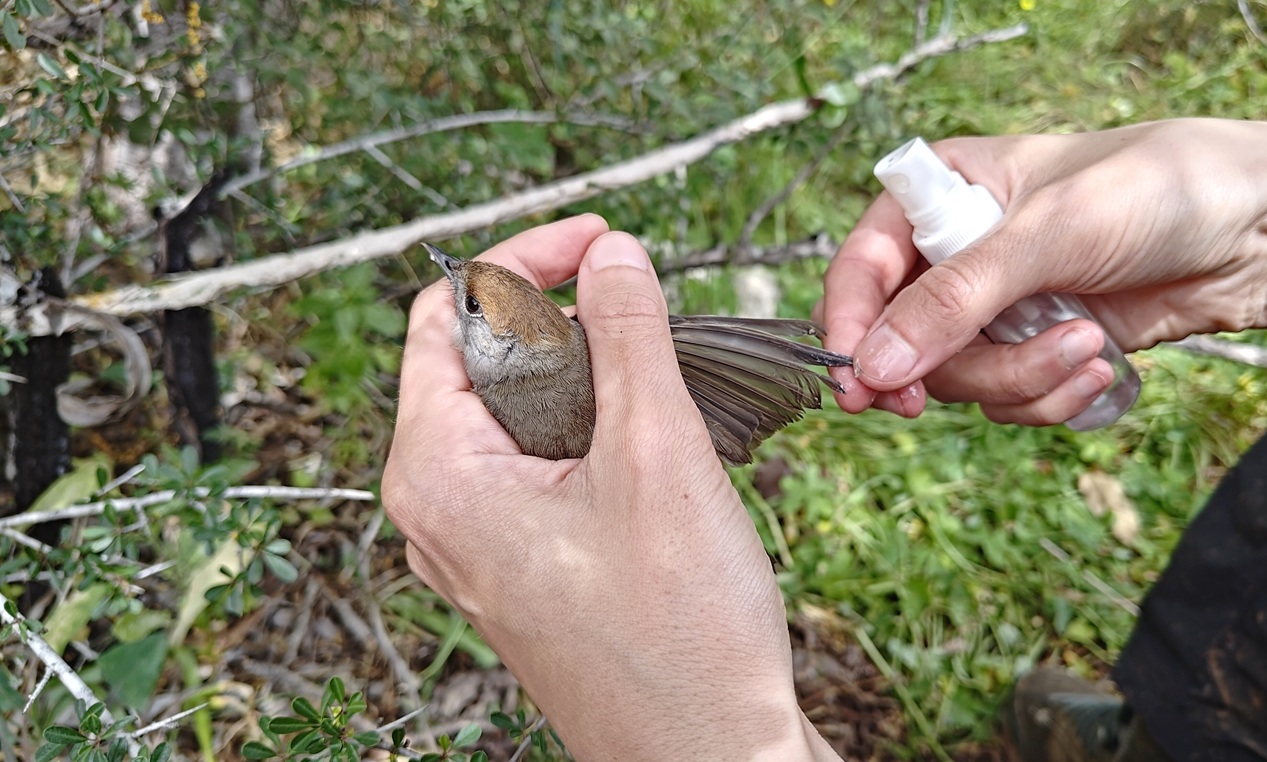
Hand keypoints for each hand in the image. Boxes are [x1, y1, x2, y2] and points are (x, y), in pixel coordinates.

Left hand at [384, 216, 839, 760]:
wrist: (710, 758)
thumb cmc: (680, 638)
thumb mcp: (657, 456)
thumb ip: (628, 334)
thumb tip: (613, 255)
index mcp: (437, 474)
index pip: (446, 318)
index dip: (521, 260)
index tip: (598, 241)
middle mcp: (440, 508)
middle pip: (482, 363)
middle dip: (564, 320)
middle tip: (645, 309)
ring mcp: (480, 542)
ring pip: (520, 415)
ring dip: (590, 377)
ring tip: (663, 381)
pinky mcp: (524, 564)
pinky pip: (543, 466)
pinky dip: (595, 431)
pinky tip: (658, 443)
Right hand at [821, 118, 1266, 424]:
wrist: (1257, 226)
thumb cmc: (1154, 189)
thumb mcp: (1044, 235)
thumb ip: (954, 301)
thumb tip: (875, 365)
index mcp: (937, 196)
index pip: (861, 269)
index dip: (848, 327)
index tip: (857, 383)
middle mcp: (955, 255)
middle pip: (902, 340)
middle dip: (944, 370)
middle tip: (928, 404)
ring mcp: (996, 307)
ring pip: (958, 379)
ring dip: (1021, 379)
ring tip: (1087, 347)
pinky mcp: (1037, 348)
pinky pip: (1010, 398)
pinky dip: (1052, 395)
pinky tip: (1103, 363)